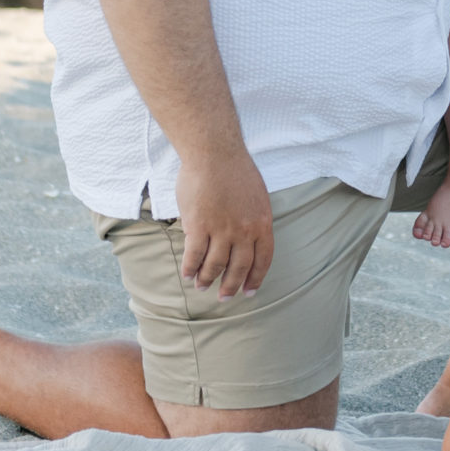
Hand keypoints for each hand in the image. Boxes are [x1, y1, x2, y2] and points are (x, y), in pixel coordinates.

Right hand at [173, 147, 273, 299]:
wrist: (214, 152)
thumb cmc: (235, 169)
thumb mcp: (257, 196)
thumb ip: (253, 219)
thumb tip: (248, 239)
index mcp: (262, 223)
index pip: (263, 260)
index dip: (255, 278)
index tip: (249, 291)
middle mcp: (244, 231)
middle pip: (239, 268)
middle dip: (231, 286)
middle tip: (224, 298)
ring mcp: (221, 230)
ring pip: (215, 265)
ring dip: (207, 279)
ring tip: (202, 286)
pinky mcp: (198, 226)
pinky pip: (194, 255)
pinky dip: (190, 268)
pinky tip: (187, 275)